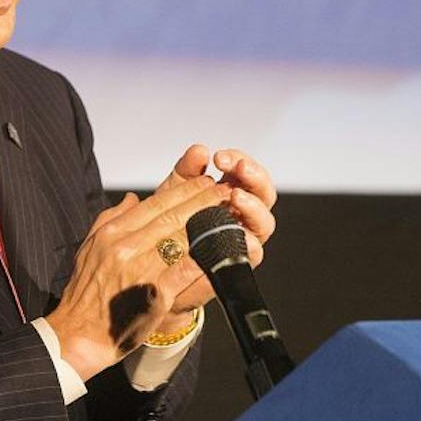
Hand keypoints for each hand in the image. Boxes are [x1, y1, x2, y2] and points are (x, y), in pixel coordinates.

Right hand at [45, 174, 232, 379]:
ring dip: (209, 224)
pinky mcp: (155, 293)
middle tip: (223, 191)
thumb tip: (133, 198)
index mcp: (113, 233)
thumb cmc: (85, 294)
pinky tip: (223, 247)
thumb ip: (111, 218)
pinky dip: (206, 257)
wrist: (79, 333)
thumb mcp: (90, 248)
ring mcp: (141, 270)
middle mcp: (126, 247)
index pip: (155, 204)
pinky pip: (185, 270)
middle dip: (202, 200)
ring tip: (229, 214)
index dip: (183, 191)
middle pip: (172, 216)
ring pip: (182, 238)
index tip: (203, 183)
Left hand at [153, 145, 277, 324]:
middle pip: (265, 194)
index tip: (220, 157)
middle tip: (238, 168)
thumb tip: (199, 151)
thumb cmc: (166, 226)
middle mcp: (243, 216)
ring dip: (254, 207)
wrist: (155, 269)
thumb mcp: (173, 192)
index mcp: (232, 193)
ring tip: (236, 196)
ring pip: (265, 223)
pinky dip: (249, 242)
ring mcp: (244, 240)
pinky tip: (238, 232)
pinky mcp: (238, 264)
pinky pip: (253, 254)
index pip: (247, 172)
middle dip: (254, 178)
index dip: (239, 161)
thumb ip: (187, 171)